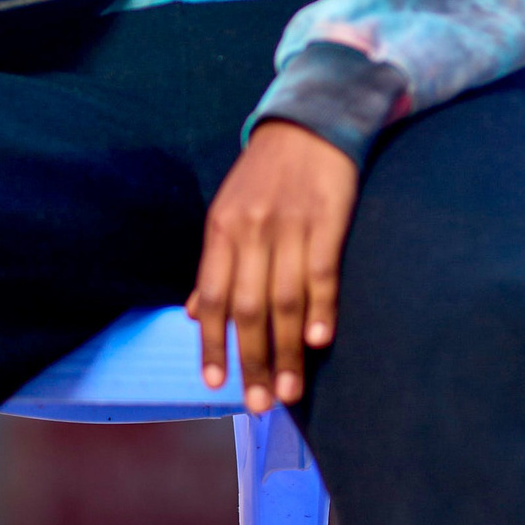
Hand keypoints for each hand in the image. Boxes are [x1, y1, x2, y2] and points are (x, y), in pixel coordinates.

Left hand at [187, 120, 358, 412]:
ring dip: (288, 350)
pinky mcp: (328, 218)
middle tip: (262, 403)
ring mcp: (290, 225)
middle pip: (248, 308)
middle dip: (253, 361)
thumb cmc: (267, 174)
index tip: (216, 384)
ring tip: (291, 390)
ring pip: (284, 300)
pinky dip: (321, 309)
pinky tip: (320, 341)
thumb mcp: (228, 211)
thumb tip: (196, 316)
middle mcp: (251, 230)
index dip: (213, 344)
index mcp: (221, 229)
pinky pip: (321, 272)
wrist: (310, 120)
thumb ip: (215, 264)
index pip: (212, 297)